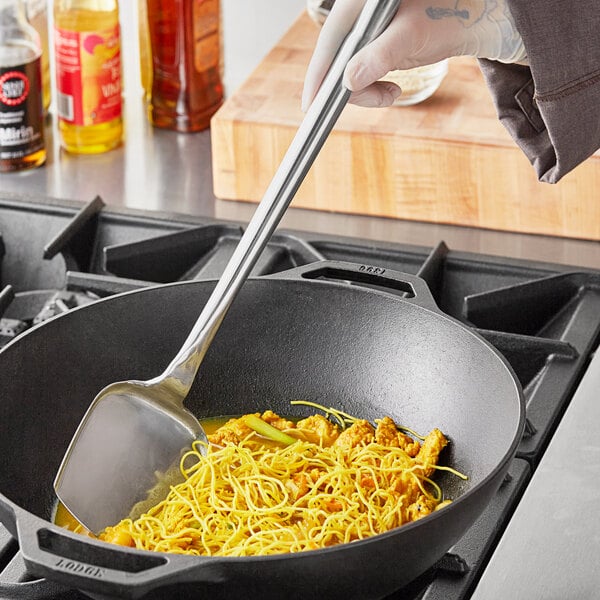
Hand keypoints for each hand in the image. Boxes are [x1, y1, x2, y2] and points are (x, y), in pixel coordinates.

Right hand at [302, 0, 525, 109]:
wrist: (469, 22)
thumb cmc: (446, 17)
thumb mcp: (412, 36)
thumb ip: (380, 56)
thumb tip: (348, 82)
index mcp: (360, 2)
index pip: (331, 38)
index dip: (318, 72)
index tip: (310, 103)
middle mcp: (358, 15)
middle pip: (336, 58)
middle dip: (350, 87)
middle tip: (370, 101)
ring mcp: (365, 33)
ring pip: (347, 72)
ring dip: (365, 92)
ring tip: (390, 94)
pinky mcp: (373, 48)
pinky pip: (360, 75)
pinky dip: (372, 90)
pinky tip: (391, 90)